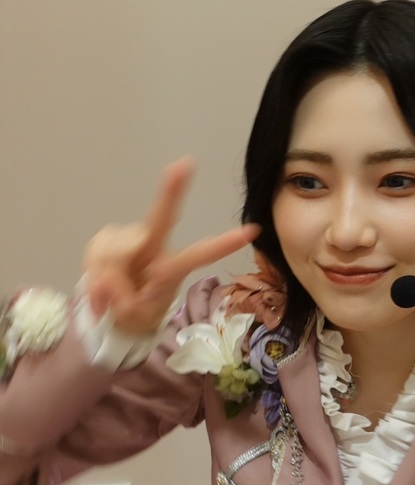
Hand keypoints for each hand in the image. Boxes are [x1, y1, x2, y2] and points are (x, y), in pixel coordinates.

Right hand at [83, 158, 259, 334]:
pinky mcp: (107, 239)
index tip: (253, 230)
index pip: (200, 254)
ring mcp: (129, 239)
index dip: (223, 244)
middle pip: (162, 218)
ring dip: (106, 277)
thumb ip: (123, 301)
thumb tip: (106, 284)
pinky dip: (92, 273)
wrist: (112, 312)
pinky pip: (97, 252)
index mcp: (172, 267)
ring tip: (106, 300)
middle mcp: (153, 246)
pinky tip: (98, 289)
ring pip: (115, 251)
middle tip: (183, 167)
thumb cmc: (134, 312)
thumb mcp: (132, 317)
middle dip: (173, 190)